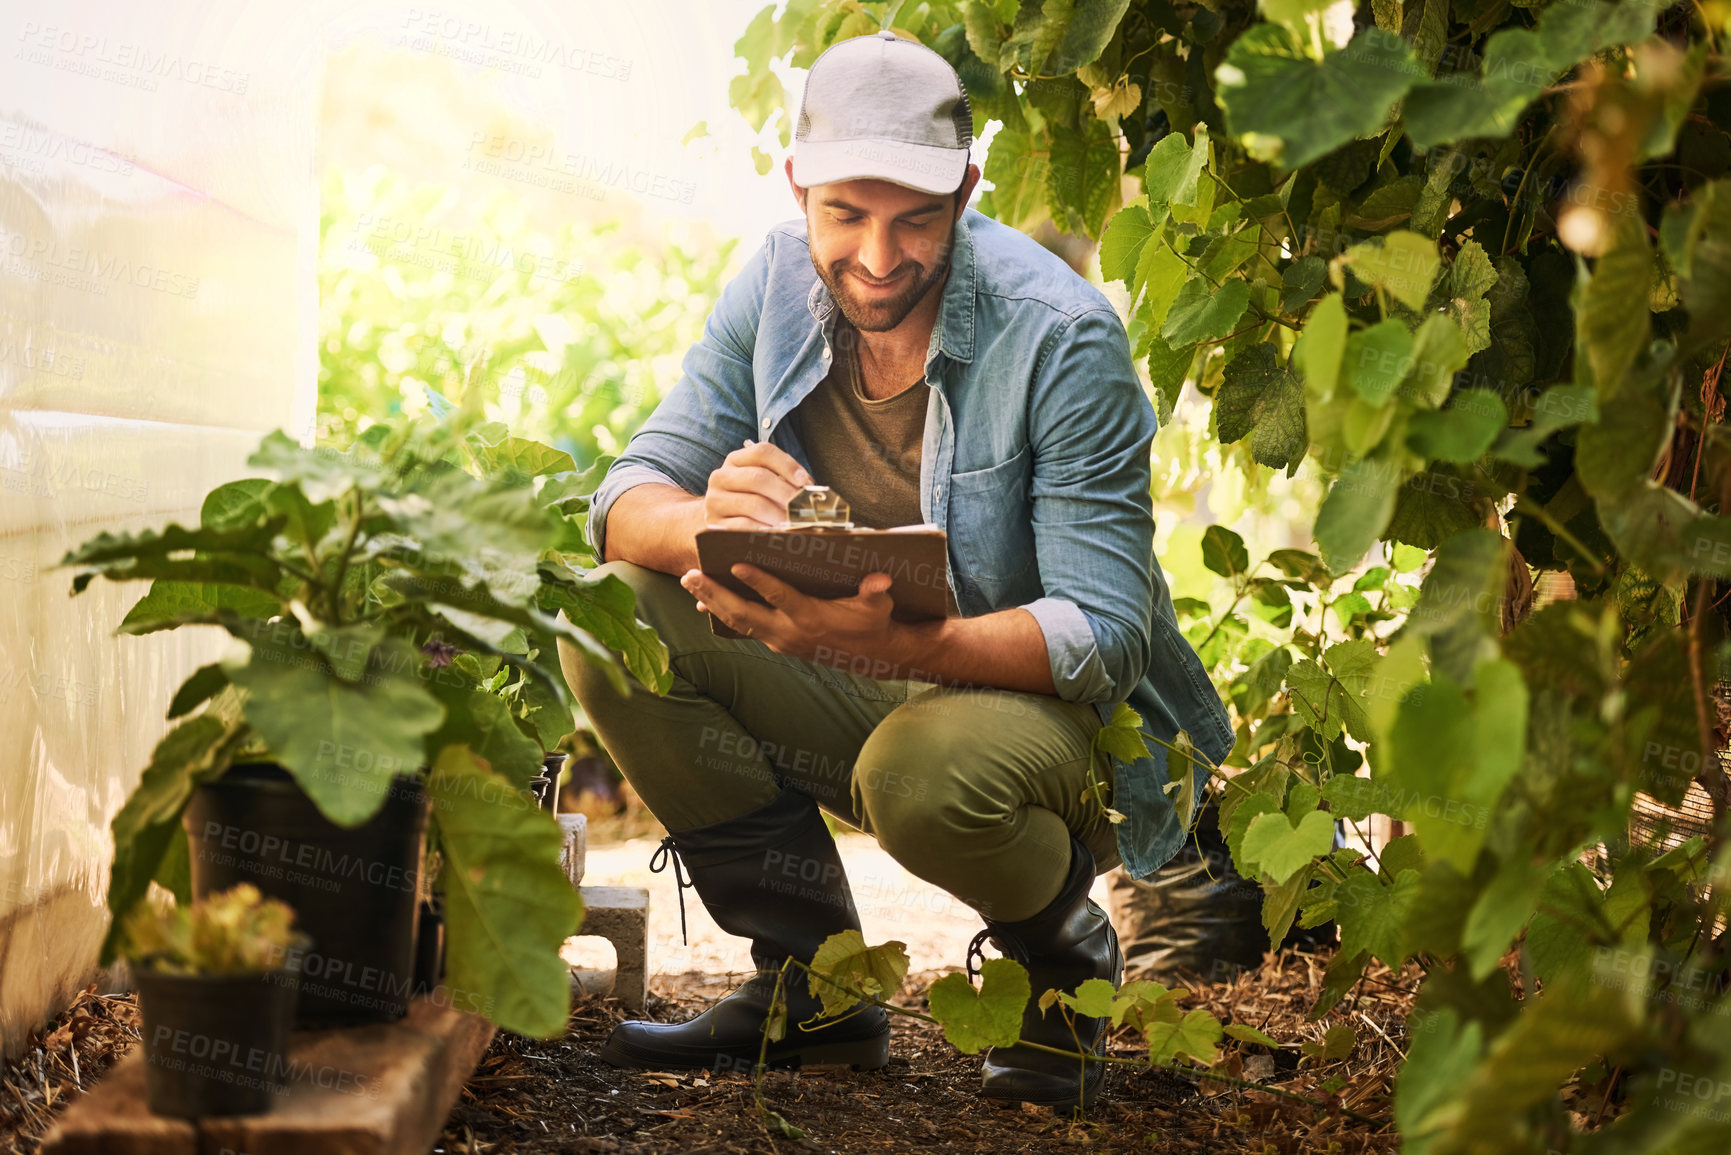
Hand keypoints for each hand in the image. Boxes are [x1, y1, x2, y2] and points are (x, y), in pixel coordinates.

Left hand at [681, 563, 896, 663]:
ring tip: (690, 582)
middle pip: (743, 613)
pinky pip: (744, 628)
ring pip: (737, 622)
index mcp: (810, 618)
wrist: (872, 655)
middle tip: (690, 574)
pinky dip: (723, 615)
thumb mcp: (879, 606)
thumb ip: (875, 592)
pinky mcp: (777, 642)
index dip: (758, 581)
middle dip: (715, 594)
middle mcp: (789, 632)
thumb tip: (880, 580)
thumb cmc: (873, 622)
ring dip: (712, 602)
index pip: (779, 596)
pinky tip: (705, 602)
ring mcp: (779, 640)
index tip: (736, 564)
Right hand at [702, 440, 812, 528]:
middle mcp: (721, 477)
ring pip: (754, 504)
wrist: (722, 520)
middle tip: (803, 507)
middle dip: (786, 494)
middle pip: (758, 478)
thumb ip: (784, 480)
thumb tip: (809, 490)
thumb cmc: (751, 499)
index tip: (805, 482)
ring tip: (794, 522)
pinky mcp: (715, 524)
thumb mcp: (765, 483)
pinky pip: (746, 526)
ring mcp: (715, 500)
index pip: (762, 452)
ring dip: (780, 515)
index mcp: (736, 460)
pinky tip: (777, 532)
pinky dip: (766, 530)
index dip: (787, 465)